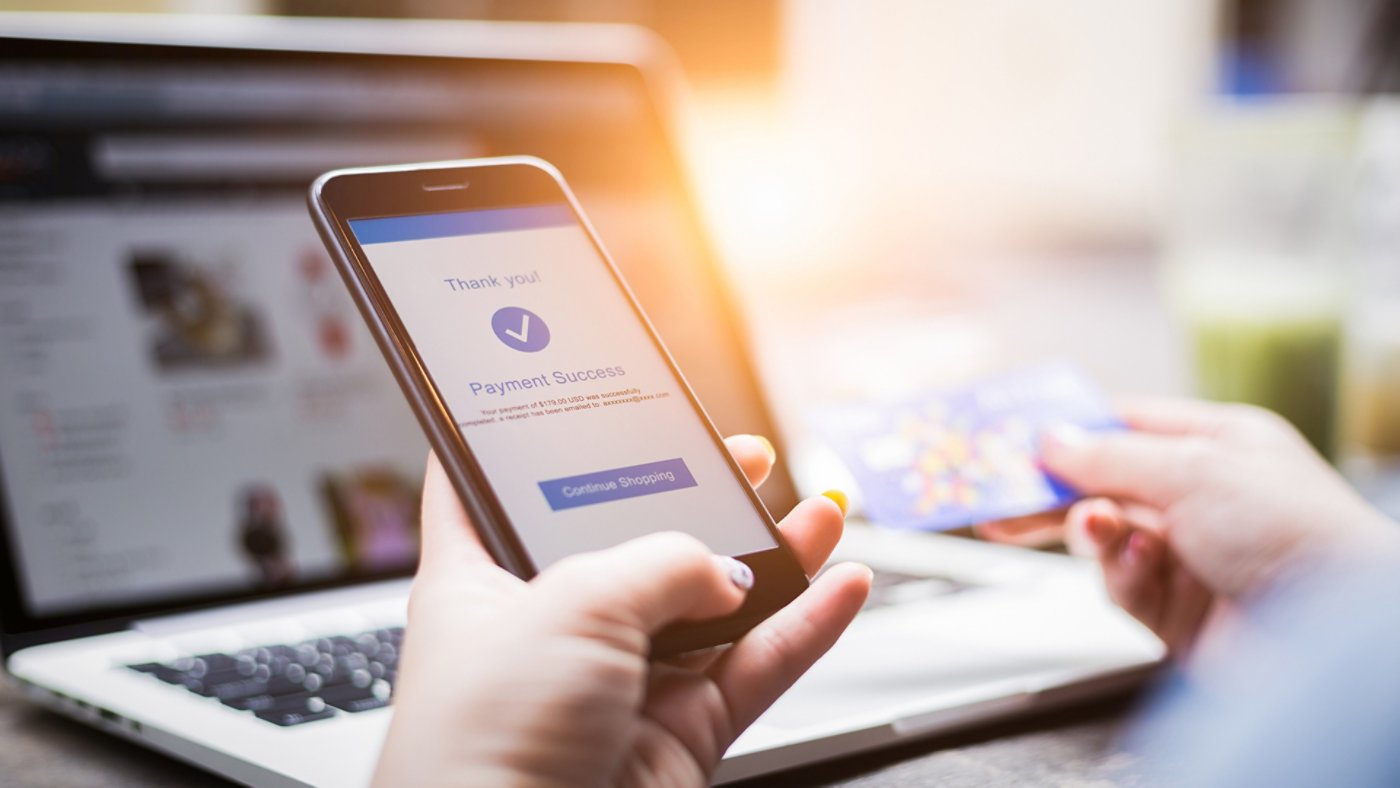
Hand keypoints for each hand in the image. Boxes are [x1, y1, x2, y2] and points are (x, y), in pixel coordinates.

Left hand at [374, 435, 871, 786]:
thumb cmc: (488, 739)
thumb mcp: (572, 602)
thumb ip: (661, 564)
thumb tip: (724, 572)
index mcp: (481, 581)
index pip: (490, 491)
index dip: (528, 440)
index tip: (566, 404)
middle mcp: (547, 629)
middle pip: (631, 542)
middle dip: (693, 497)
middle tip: (740, 458)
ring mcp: (616, 684)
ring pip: (710, 606)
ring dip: (772, 558)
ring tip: (820, 510)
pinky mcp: (674, 737)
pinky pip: (752, 671)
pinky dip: (803, 630)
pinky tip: (842, 587)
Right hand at [1044, 399, 1397, 655]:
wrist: (1334, 633)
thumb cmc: (1295, 534)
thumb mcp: (1192, 469)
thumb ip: (1109, 455)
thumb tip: (1051, 439)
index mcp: (1217, 447)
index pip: (1125, 427)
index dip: (1070, 431)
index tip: (1015, 439)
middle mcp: (1201, 500)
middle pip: (1101, 485)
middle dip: (1051, 493)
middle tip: (996, 500)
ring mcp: (1188, 557)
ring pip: (1102, 539)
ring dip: (1091, 533)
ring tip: (1096, 530)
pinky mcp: (1175, 612)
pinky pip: (1120, 587)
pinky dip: (1121, 575)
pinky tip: (1142, 567)